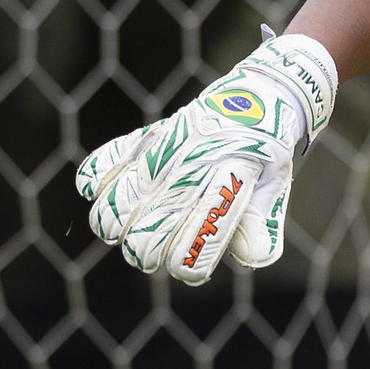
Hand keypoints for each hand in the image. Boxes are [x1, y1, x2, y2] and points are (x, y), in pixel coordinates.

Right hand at [76, 32, 338, 283]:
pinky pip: (97, 168)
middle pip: (142, 238)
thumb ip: (260, 225)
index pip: (197, 241)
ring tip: (134, 225)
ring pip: (111, 211)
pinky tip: (115, 191)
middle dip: (147, 254)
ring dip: (116, 228)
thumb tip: (249, 259)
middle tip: (158, 250)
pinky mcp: (141, 140)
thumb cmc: (264, 153)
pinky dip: (95, 184)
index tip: (192, 268)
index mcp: (229, 180)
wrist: (256, 99)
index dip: (189, 266)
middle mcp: (189, 167)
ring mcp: (161, 152)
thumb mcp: (273, 186)